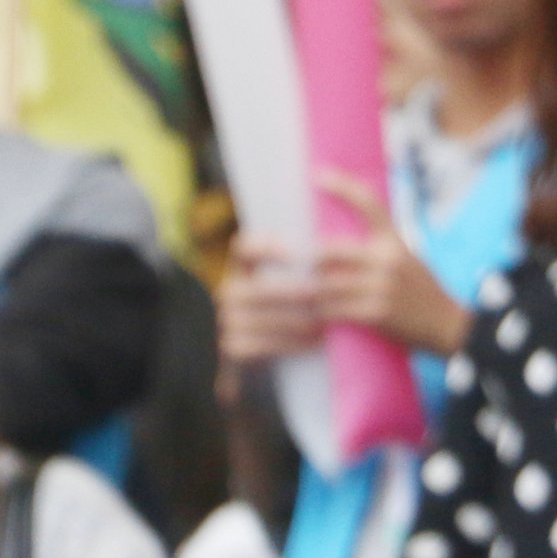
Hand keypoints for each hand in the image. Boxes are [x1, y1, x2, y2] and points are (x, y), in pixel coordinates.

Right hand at [215, 233, 325, 366]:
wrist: (269, 356)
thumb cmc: (295, 308)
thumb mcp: (295, 280)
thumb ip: (308, 255)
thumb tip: (330, 201)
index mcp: (243, 267)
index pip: (245, 247)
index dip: (268, 248)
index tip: (298, 255)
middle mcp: (228, 291)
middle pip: (258, 288)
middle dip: (293, 293)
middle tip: (323, 297)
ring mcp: (227, 320)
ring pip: (262, 319)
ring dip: (297, 322)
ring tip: (327, 323)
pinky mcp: (232, 347)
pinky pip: (260, 345)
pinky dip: (290, 344)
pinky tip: (314, 342)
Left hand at [311, 173, 470, 358]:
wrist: (447, 323)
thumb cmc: (419, 289)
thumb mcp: (405, 257)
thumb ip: (377, 246)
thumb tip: (337, 242)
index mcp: (394, 240)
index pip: (368, 203)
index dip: (342, 186)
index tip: (319, 175)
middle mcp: (387, 258)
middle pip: (329, 251)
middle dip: (309, 264)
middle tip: (294, 269)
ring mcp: (381, 286)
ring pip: (325, 284)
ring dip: (308, 293)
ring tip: (296, 297)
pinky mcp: (375, 313)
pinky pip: (332, 311)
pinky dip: (318, 314)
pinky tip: (311, 318)